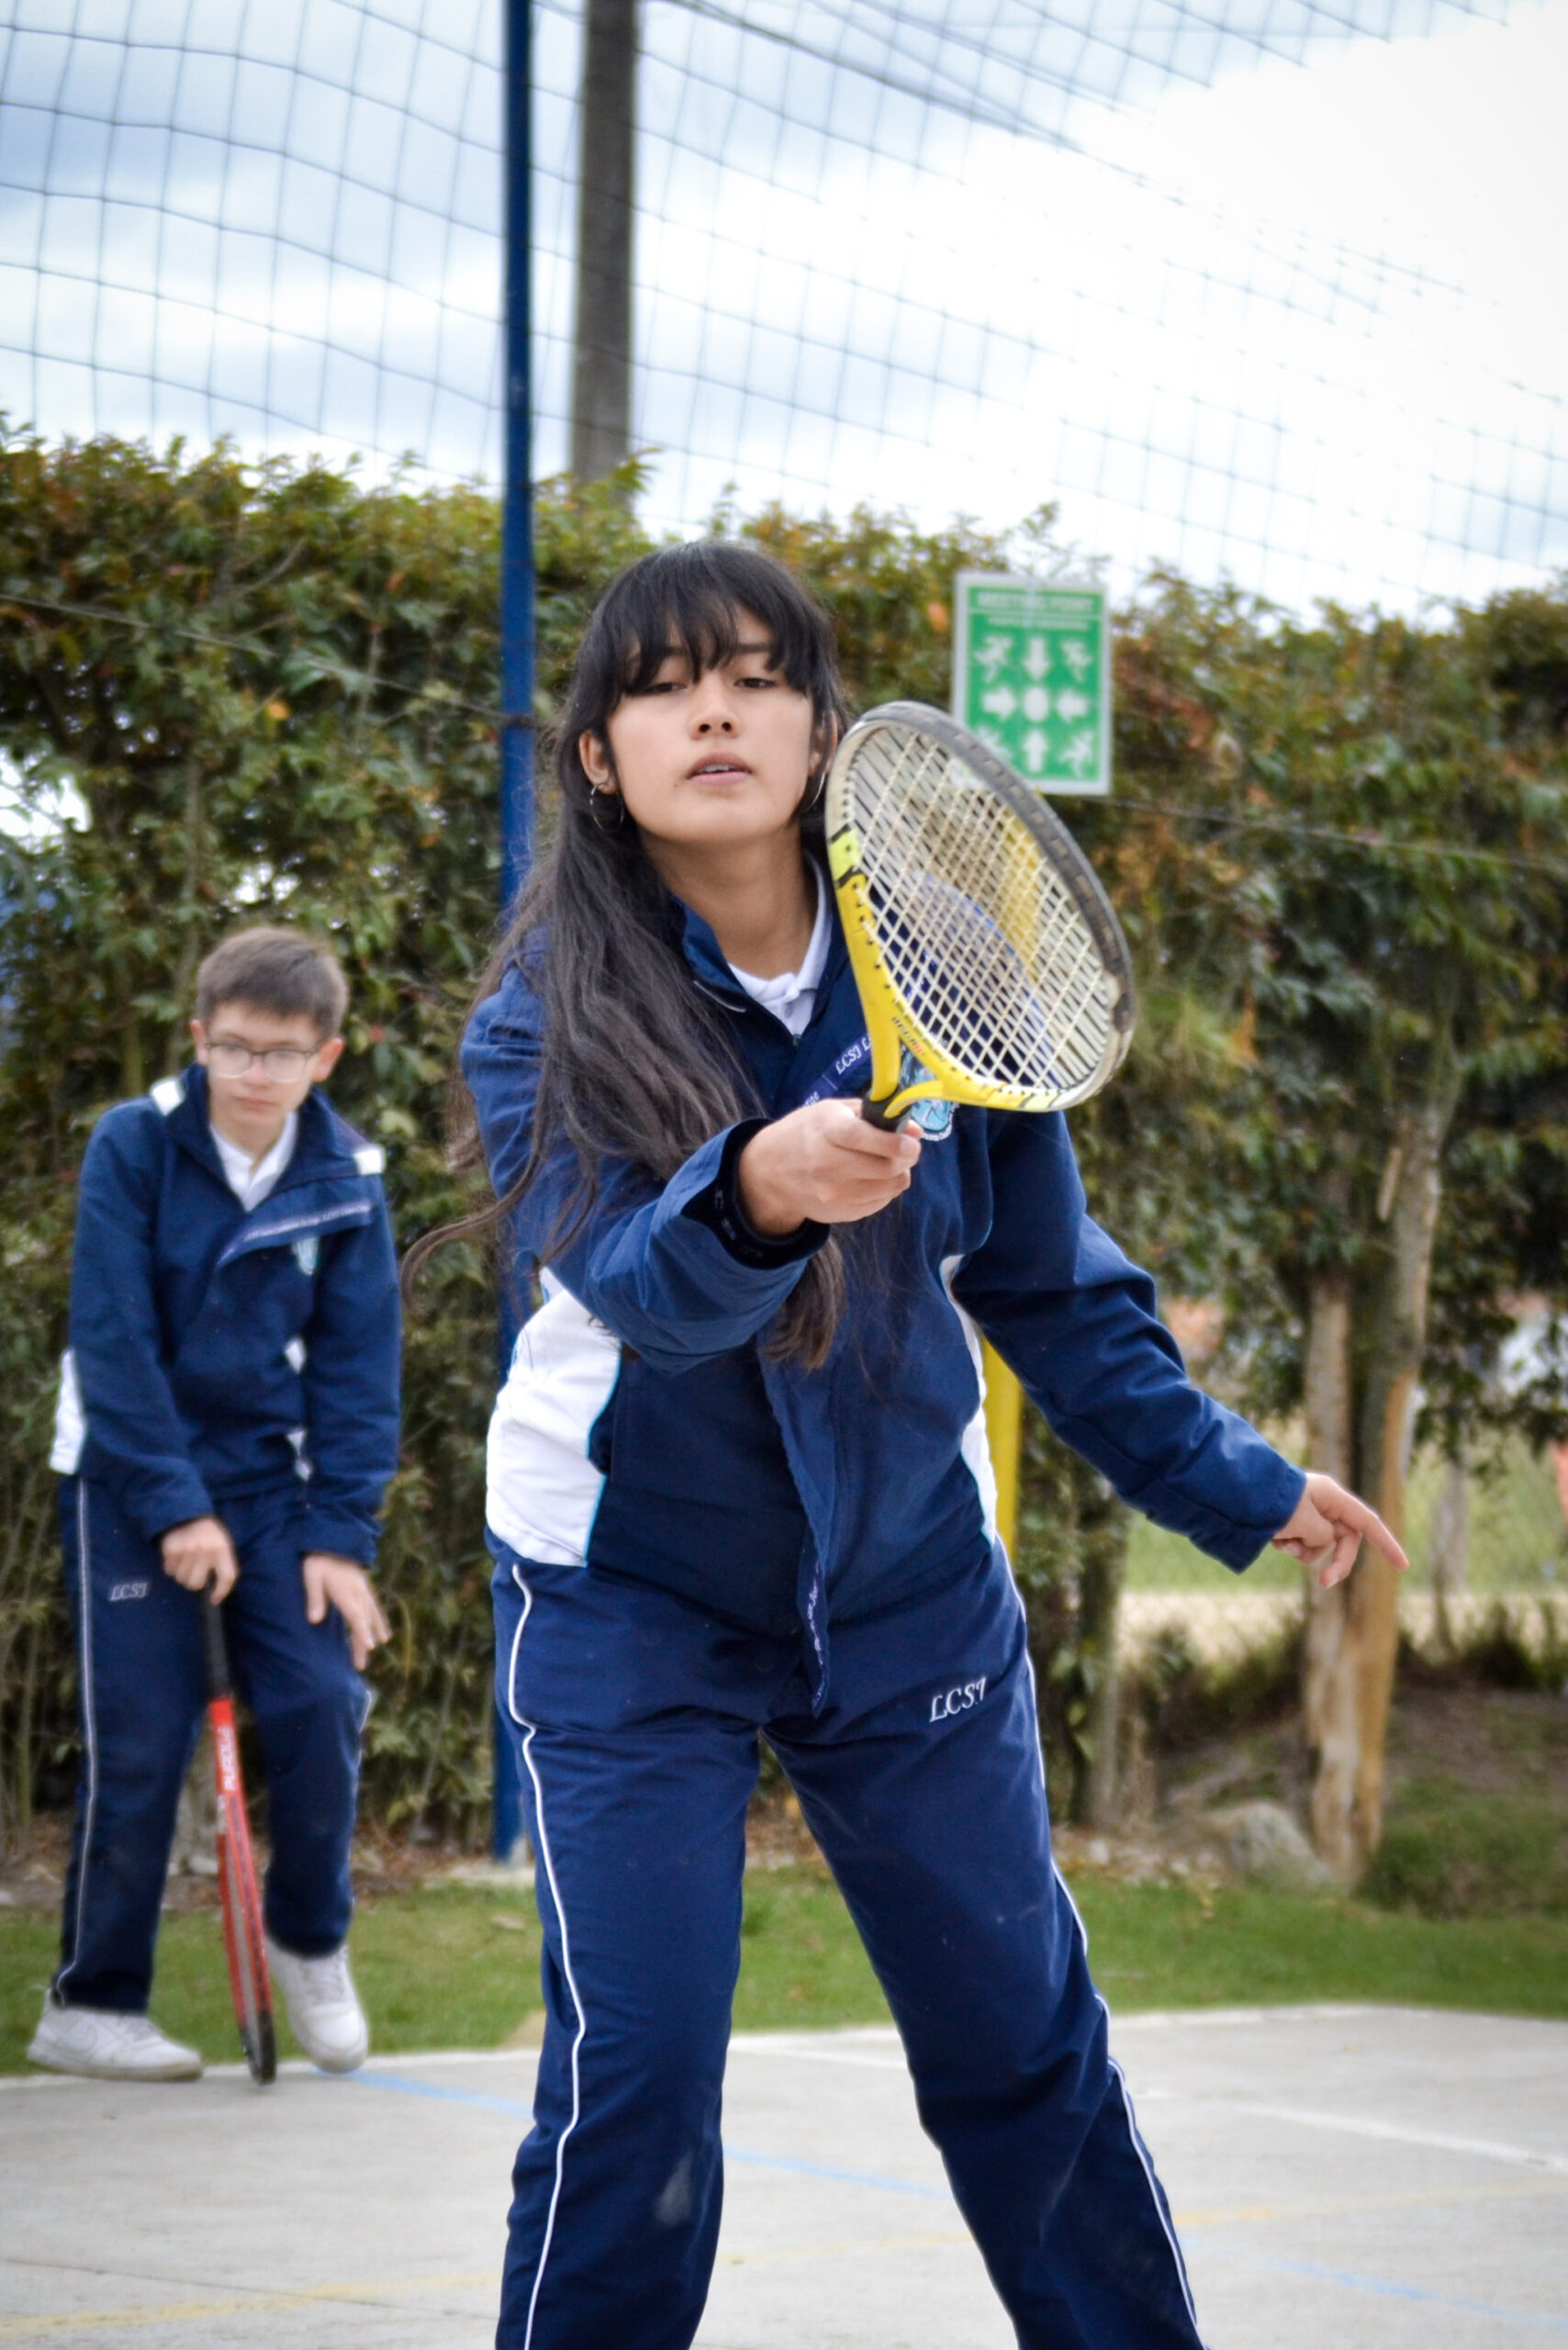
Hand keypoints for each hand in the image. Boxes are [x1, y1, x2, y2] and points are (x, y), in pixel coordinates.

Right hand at [161, 1515, 239, 1602]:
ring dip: (182, 1574)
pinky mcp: (171, 1548)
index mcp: (222, 1549)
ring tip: (187, 1560)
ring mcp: (187, 1549)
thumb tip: (215, 1599)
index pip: (227, 1577)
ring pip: (181, 1579)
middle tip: (195, 1571)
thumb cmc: (209, 1537)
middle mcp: (205, 1549)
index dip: (221, 1592)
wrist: (191, 1516)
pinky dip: (172, 1566)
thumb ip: (223, 1568)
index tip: (214, 1599)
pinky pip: (169, 1570)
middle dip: (194, 1582)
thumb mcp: (223, 1547)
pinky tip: (178, 1555)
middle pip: (196, 1584)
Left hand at [302, 1554, 390, 1670]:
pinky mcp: (363, 1584)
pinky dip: (378, 1617)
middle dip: (364, 1641)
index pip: (356, 1616)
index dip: (362, 1633)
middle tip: (362, 1664)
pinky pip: (373, 1604)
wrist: (333, 1535)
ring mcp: (362, 1588)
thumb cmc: (318, 1557)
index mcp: (345, 1591)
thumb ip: (315, 1597)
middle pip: (364, 1620)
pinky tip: (380, 1624)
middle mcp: (358, 1592)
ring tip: (381, 1643)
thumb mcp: (311, 1575)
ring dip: (375, 1629)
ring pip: (372, 1613)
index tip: (369, 1648)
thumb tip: (315, 1620)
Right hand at [738, 1099, 921, 1234]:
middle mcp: (827, 1166)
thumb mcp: (833, 1111)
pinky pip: (879, 1203)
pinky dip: (885, 1189)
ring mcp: (832, 1195)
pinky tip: (873, 1178)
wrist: (770, 1172)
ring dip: (898, 1174)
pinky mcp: (839, 1214)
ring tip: (888, 1162)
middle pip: (884, 1168)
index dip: (892, 1141)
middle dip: (905, 1158)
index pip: (861, 1138)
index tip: (913, 1142)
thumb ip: (874, 1115)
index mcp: (824, 1132)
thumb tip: (915, 1131)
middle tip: (907, 1149)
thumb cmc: (805, 1132)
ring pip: (888, 1188)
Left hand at [1270, 1472, 1409, 1587]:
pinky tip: (1273, 1539)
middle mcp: (1323, 1504)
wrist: (1236, 1495)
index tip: (1403, 1566)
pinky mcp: (1290, 1523)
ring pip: (1319, 1547)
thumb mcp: (1306, 1522)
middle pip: (1344, 1540)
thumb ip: (1324, 1536)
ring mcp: (1307, 1514)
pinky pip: (1300, 1544)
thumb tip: (1322, 1541)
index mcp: (1332, 1497)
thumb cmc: (1273, 1503)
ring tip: (1283, 1541)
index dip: (1387, 1544)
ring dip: (1304, 1552)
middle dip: (1335, 1562)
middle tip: (1324, 1583)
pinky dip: (1290, 1547)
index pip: (1367, 1522)